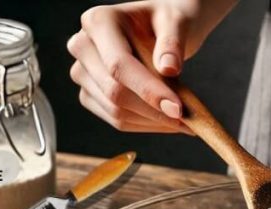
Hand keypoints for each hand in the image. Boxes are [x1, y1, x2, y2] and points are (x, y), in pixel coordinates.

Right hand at [68, 1, 210, 133]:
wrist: (158, 30)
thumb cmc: (165, 21)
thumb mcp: (175, 21)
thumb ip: (172, 42)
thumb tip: (168, 68)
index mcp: (98, 21)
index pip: (119, 65)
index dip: (148, 90)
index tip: (177, 109)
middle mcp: (83, 46)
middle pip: (115, 92)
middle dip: (154, 111)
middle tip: (188, 118)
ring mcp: (82, 73)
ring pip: (116, 112)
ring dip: (153, 122)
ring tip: (184, 119)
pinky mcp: (90, 95)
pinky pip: (118, 121)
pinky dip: (147, 125)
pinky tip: (168, 120)